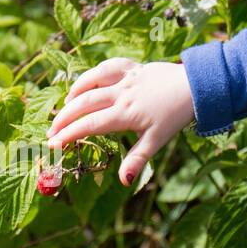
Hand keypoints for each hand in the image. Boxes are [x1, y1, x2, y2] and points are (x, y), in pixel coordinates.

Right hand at [45, 59, 195, 186]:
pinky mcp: (132, 67)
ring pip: (91, 81)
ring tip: (64, 107)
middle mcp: (121, 94)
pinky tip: (86, 83)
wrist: (196, 86)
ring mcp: (125, 78)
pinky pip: (107, 66)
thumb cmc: (175, 116)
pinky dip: (93, 74)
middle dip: (64, 118)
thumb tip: (124, 181)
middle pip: (84, 103)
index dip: (69, 134)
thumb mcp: (157, 141)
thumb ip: (137, 159)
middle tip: (51, 131)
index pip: (89, 124)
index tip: (53, 143)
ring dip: (74, 93)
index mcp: (125, 114)